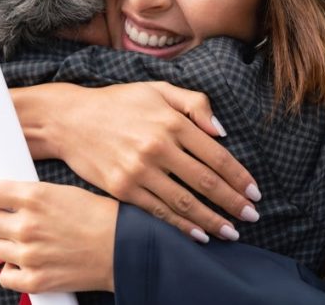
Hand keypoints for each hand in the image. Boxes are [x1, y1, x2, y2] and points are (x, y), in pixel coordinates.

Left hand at [0, 181, 116, 292]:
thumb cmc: (98, 215)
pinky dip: (10, 270)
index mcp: (34, 196)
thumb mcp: (64, 191)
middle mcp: (27, 224)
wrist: (122, 246)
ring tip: (17, 240)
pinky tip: (21, 262)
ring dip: (0, 242)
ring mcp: (29, 254)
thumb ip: (32, 195)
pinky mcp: (35, 279)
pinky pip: (4, 276)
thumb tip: (5, 201)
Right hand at [48, 81, 259, 240]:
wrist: (69, 119)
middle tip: (252, 215)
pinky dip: (181, 226)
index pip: (216, 155)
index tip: (254, 191)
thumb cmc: (117, 102)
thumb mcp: (157, 90)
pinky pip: (158, 211)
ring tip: (231, 232)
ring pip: (185, 202)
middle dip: (233, 202)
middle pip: (206, 182)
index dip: (239, 176)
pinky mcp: (122, 188)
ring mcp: (139, 170)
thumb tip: (221, 131)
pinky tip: (198, 234)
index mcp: (171, 121)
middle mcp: (157, 146)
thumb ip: (194, 103)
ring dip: (213, 220)